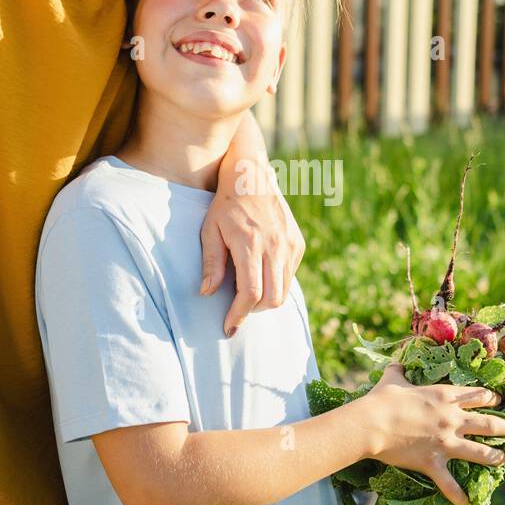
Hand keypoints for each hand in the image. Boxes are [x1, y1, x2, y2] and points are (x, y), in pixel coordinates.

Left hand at [201, 152, 305, 335]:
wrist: (252, 177)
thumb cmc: (226, 205)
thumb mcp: (210, 231)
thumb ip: (211, 263)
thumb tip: (207, 293)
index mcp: (251, 243)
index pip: (250, 292)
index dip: (239, 314)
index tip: (228, 327)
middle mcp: (275, 246)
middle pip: (272, 299)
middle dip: (253, 311)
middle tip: (236, 310)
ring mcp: (290, 244)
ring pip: (283, 291)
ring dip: (265, 300)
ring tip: (247, 294)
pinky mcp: (297, 243)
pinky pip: (289, 275)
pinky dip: (275, 284)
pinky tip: (260, 275)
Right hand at [362, 362, 504, 504]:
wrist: (372, 423)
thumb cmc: (382, 399)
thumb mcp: (393, 379)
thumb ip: (399, 371)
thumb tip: (396, 362)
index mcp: (445, 396)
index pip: (479, 396)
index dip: (493, 399)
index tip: (500, 402)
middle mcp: (452, 419)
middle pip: (488, 424)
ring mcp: (446, 442)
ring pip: (480, 452)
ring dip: (495, 457)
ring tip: (504, 460)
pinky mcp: (433, 462)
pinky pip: (449, 483)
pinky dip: (458, 496)